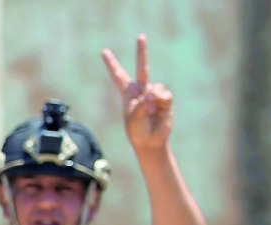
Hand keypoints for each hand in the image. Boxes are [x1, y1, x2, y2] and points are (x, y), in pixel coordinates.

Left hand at [103, 34, 172, 151]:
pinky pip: (165, 94)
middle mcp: (141, 91)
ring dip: (154, 99)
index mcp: (127, 94)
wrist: (150, 142)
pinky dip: (162, 101)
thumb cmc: (137, 131)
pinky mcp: (165, 100)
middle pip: (142, 67)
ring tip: (151, 111)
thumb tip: (153, 94)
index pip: (118, 76)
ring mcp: (154, 94)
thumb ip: (142, 104)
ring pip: (156, 86)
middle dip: (142, 52)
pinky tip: (159, 110)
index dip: (112, 64)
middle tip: (141, 36)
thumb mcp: (134, 118)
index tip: (104, 51)